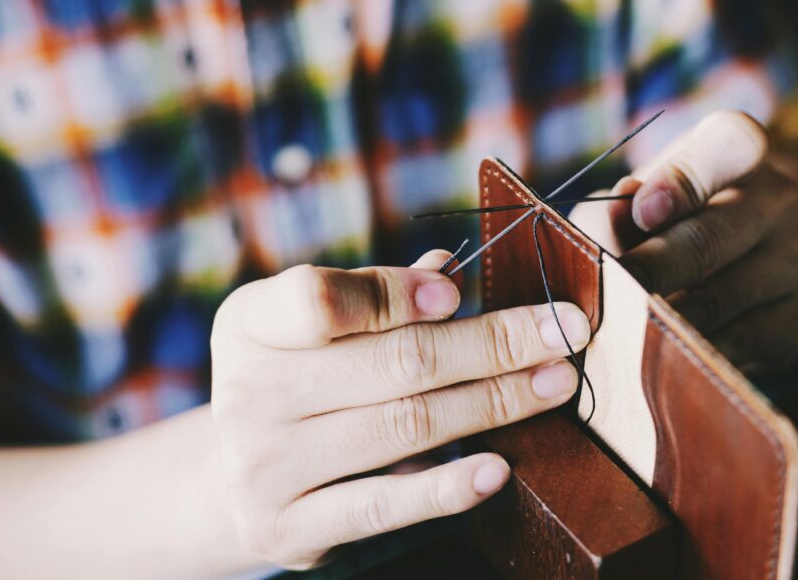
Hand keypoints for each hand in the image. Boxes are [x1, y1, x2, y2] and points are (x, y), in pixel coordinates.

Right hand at [209, 252, 588, 568]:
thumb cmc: (299, 382)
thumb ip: (379, 297)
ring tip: (555, 384)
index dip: (396, 294)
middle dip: (491, 344)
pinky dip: (447, 488)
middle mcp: (249, 393)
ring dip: (495, 402)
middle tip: (563, 333)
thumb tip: (451, 270)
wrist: (233, 483)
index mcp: (252, 323)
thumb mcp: (318, 329)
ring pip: (404, 426)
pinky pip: (382, 506)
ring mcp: (265, 466)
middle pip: (393, 362)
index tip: (460, 294)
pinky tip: (499, 467)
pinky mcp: (290, 527)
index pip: (320, 299)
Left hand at [571, 111, 797, 367]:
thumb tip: (609, 229)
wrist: (743, 252)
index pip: (730, 145)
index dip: (683, 180)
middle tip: (612, 295)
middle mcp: (780, 197)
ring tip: (626, 329)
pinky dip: (695, 352)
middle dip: (653, 271)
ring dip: (667, 319)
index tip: (642, 212)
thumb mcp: (636, 196)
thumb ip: (615, 209)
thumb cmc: (668, 215)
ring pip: (722, 298)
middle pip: (712, 237)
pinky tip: (665, 353)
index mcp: (738, 148)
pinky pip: (741, 342)